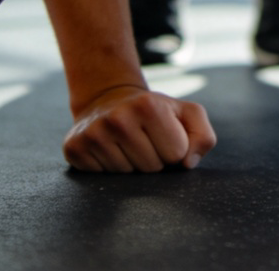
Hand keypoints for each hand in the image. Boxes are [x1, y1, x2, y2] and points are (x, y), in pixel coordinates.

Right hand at [63, 85, 215, 172]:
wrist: (108, 99)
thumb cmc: (154, 111)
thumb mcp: (186, 113)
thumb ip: (203, 135)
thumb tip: (187, 163)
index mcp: (149, 105)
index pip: (177, 154)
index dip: (173, 149)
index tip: (162, 135)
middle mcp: (118, 117)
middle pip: (152, 168)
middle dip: (154, 159)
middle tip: (142, 140)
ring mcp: (93, 133)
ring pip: (127, 177)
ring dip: (131, 166)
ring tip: (126, 144)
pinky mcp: (75, 148)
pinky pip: (102, 179)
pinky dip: (108, 170)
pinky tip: (108, 150)